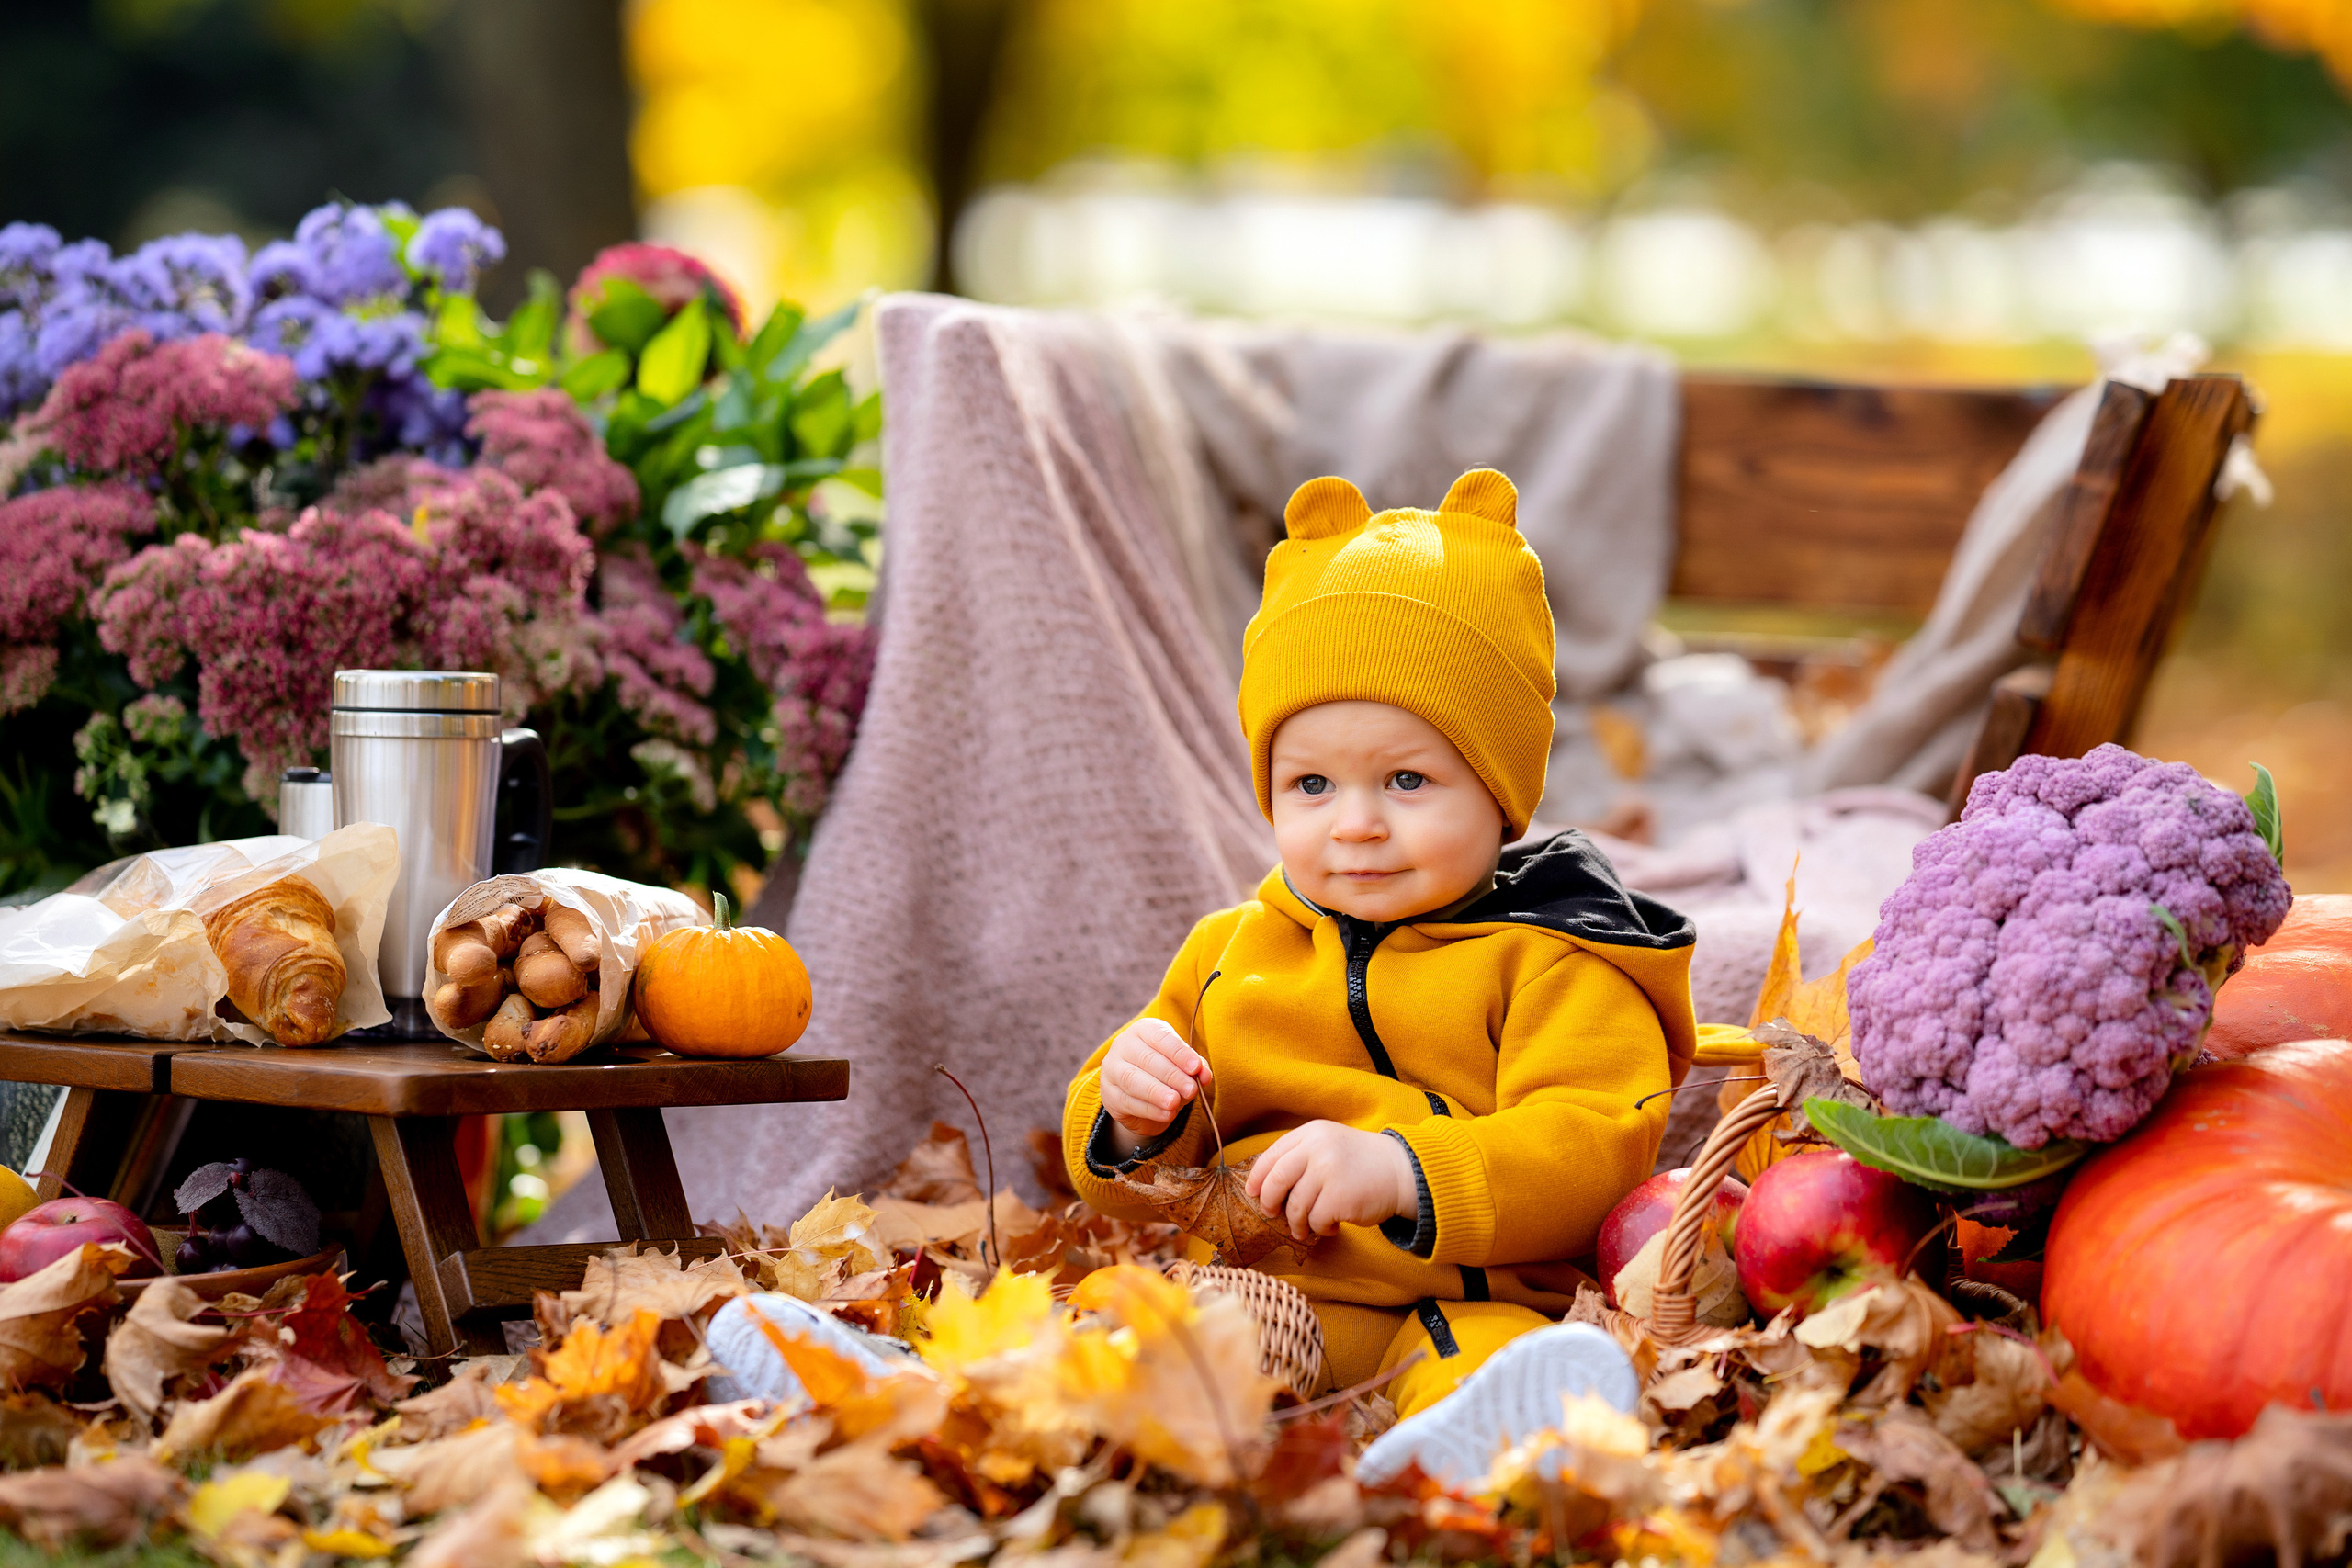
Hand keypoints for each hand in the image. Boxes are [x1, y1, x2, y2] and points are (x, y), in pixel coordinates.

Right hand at [1099, 1017, 1211, 1153]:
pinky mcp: (1108, 1094)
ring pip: (1132, 1080)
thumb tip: (1204, 1075)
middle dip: (1172, 1075)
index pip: (1161, 1037)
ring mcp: (1111, 1069)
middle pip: (1147, 1059)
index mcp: (1144, 1030)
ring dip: (1157, 1092)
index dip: (1179, 1052)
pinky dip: (1150, 1109)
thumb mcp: (1182, 1064)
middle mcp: (1123, 1044)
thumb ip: (1195, 1067)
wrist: (1140, 1095)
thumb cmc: (1165, 1071)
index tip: (1195, 1067)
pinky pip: (1128, 1101)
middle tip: (1191, 1089)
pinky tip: (1167, 1114)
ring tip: (1175, 1102)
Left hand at [1246, 1121, 1416, 1241]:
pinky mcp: (1339, 1197)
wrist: (1401, 1171)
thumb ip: (1300, 1156)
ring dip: (1297, 1223)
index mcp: (1311, 1134)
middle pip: (1276, 1180)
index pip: (1272, 1155)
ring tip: (1306, 1228)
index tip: (1252, 1193)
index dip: (1257, 1177)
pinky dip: (1320, 1229)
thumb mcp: (1329, 1145)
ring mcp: (1328, 1172)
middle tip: (1271, 1214)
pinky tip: (1332, 1227)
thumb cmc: (1360, 1163)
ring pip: (1295, 1206)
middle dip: (1269, 1202)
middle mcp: (1317, 1149)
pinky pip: (1315, 1221)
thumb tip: (1263, 1185)